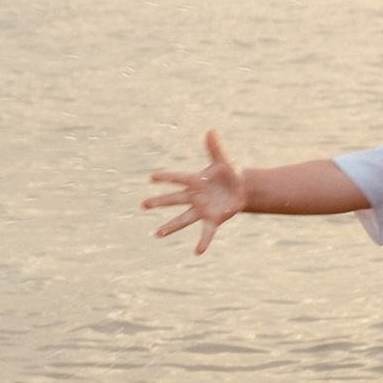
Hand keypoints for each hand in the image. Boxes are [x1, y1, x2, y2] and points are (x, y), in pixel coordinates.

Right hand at [143, 132, 248, 255]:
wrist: (239, 189)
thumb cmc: (228, 173)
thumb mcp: (223, 160)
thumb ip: (216, 148)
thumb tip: (211, 131)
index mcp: (195, 180)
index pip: (178, 178)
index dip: (166, 177)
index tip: (151, 177)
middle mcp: (194, 197)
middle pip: (174, 199)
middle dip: (159, 201)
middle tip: (143, 204)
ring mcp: (201, 209)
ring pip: (184, 219)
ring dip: (171, 226)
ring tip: (158, 234)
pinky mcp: (212, 220)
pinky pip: (206, 232)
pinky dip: (203, 241)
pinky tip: (198, 252)